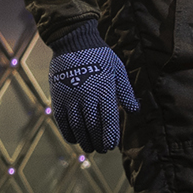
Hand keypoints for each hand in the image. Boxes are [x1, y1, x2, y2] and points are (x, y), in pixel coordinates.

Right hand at [47, 37, 134, 152]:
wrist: (73, 42)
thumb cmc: (100, 56)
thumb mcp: (117, 70)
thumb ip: (125, 91)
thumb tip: (134, 110)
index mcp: (103, 90)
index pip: (108, 120)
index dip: (110, 136)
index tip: (111, 145)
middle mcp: (86, 96)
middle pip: (92, 127)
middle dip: (98, 142)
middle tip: (102, 150)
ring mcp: (70, 97)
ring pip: (77, 127)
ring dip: (84, 141)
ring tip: (90, 148)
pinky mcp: (58, 96)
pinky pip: (62, 121)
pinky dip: (68, 133)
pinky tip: (75, 139)